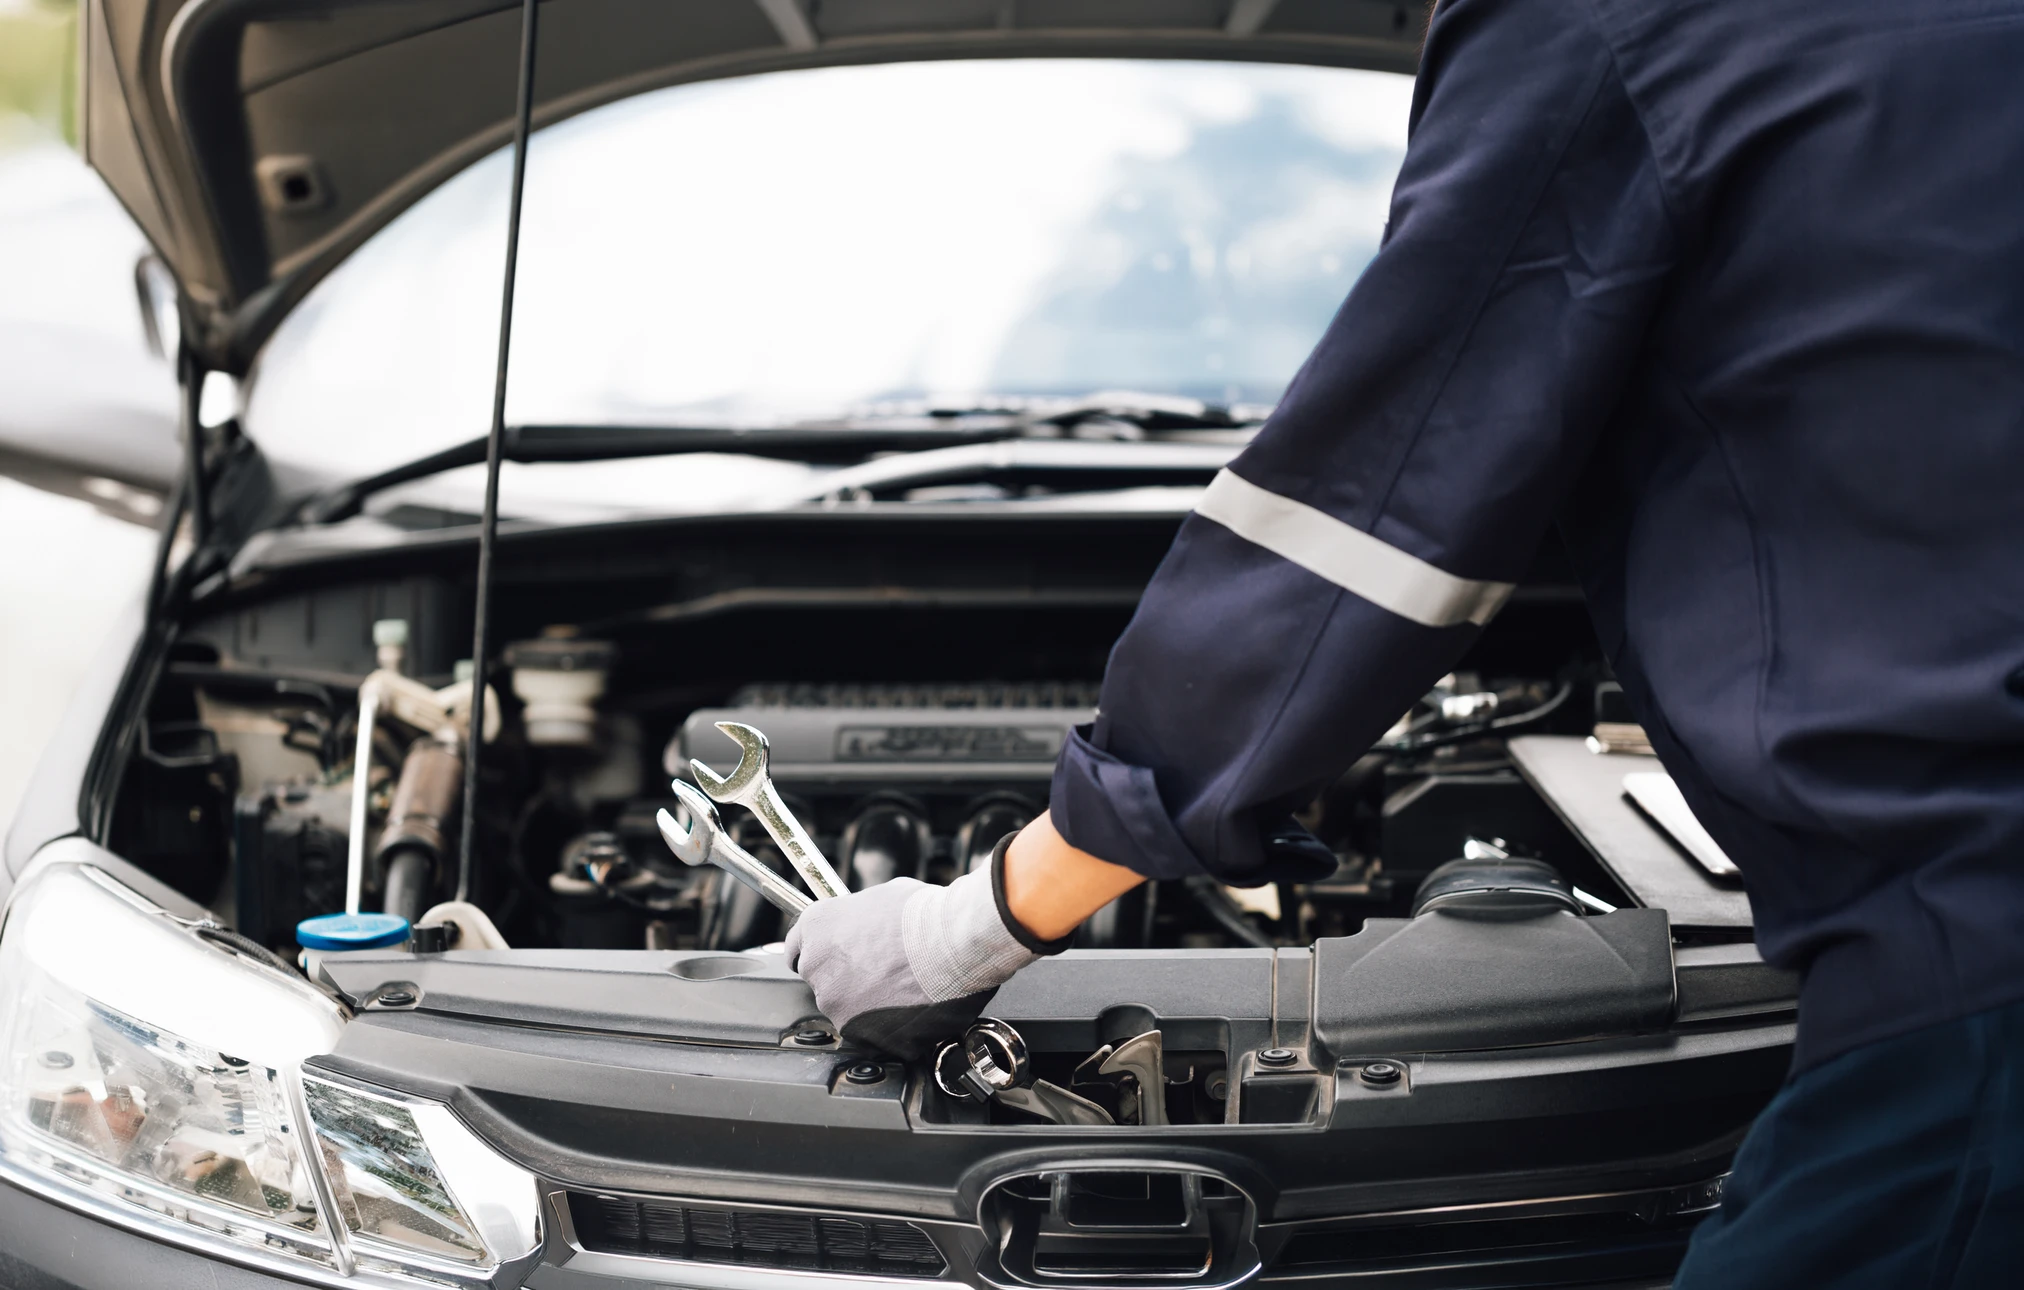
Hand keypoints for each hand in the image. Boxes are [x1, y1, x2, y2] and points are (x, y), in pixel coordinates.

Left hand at [784, 836, 1053, 1056]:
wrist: (953, 943)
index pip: (796, 950)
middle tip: (883, 971)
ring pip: (848, 1010)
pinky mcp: (860, 1033)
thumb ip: (859, 918)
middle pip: (824, 981)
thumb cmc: (923, 915)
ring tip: (904, 988)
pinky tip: (911, 1006)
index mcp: (816, 928)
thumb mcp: (882, 898)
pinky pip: (873, 1034)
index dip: (822, 955)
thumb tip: (867, 926)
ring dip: (869, 1004)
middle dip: (849, 979)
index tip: (835, 958)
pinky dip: (890, 1027)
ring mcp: (836, 1004)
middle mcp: (816, 967)